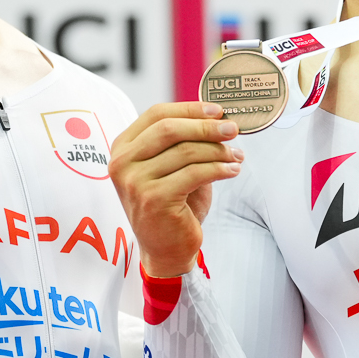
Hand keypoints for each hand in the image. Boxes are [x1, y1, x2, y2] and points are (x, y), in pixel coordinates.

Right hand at [108, 102, 242, 277]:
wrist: (166, 249)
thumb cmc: (171, 205)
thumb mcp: (171, 167)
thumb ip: (183, 142)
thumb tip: (217, 117)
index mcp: (123, 148)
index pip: (156, 114)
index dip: (189, 108)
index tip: (218, 110)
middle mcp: (123, 163)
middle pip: (170, 129)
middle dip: (206, 126)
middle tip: (233, 129)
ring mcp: (135, 181)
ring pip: (186, 151)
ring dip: (218, 151)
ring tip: (236, 156)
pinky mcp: (154, 199)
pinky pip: (195, 173)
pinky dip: (219, 169)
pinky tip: (232, 171)